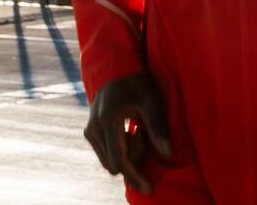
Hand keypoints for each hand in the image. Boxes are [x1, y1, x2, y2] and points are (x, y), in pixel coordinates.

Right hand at [83, 71, 172, 194]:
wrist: (115, 68)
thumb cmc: (136, 82)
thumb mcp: (151, 100)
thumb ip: (157, 127)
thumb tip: (167, 153)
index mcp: (107, 120)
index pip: (118, 160)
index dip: (134, 176)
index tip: (148, 187)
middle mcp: (93, 128)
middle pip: (113, 165)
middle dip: (133, 161)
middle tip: (144, 136)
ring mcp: (89, 131)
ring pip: (108, 162)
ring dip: (127, 155)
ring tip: (138, 132)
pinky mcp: (90, 132)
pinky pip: (106, 154)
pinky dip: (121, 150)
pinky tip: (131, 132)